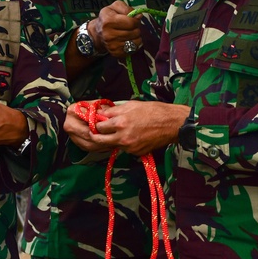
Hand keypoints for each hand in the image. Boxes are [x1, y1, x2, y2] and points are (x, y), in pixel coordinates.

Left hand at [64, 100, 188, 155]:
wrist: (172, 124)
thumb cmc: (153, 111)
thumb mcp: (131, 105)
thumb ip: (113, 111)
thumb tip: (100, 113)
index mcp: (121, 122)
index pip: (98, 126)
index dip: (92, 124)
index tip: (88, 121)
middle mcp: (123, 137)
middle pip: (98, 141)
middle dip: (90, 136)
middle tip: (85, 132)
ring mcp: (129, 147)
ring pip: (109, 146)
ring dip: (104, 141)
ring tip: (100, 134)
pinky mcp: (136, 153)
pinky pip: (122, 149)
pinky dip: (120, 144)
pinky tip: (125, 137)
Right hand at [94, 1, 141, 57]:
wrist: (97, 33)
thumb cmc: (108, 17)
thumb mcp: (115, 7)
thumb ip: (127, 9)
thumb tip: (139, 16)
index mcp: (108, 21)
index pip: (131, 23)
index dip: (136, 20)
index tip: (133, 20)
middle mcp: (108, 35)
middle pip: (135, 32)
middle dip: (136, 28)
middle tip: (130, 27)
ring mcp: (112, 45)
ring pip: (136, 42)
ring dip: (136, 37)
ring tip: (129, 33)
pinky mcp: (115, 53)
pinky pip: (133, 49)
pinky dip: (133, 44)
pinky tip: (127, 40)